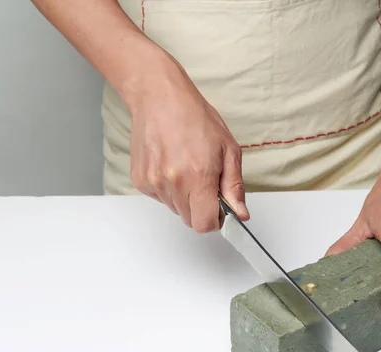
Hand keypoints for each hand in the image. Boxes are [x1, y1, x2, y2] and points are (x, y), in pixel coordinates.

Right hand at [127, 59, 249, 231]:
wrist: (160, 98)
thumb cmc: (195, 118)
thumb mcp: (228, 149)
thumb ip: (234, 186)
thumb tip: (240, 212)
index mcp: (199, 176)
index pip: (204, 224)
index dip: (215, 220)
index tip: (219, 209)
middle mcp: (173, 183)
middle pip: (190, 219)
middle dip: (200, 206)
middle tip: (204, 180)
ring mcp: (154, 183)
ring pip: (175, 208)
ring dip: (184, 197)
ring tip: (186, 167)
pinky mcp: (140, 181)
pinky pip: (160, 198)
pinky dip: (168, 188)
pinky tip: (171, 164)